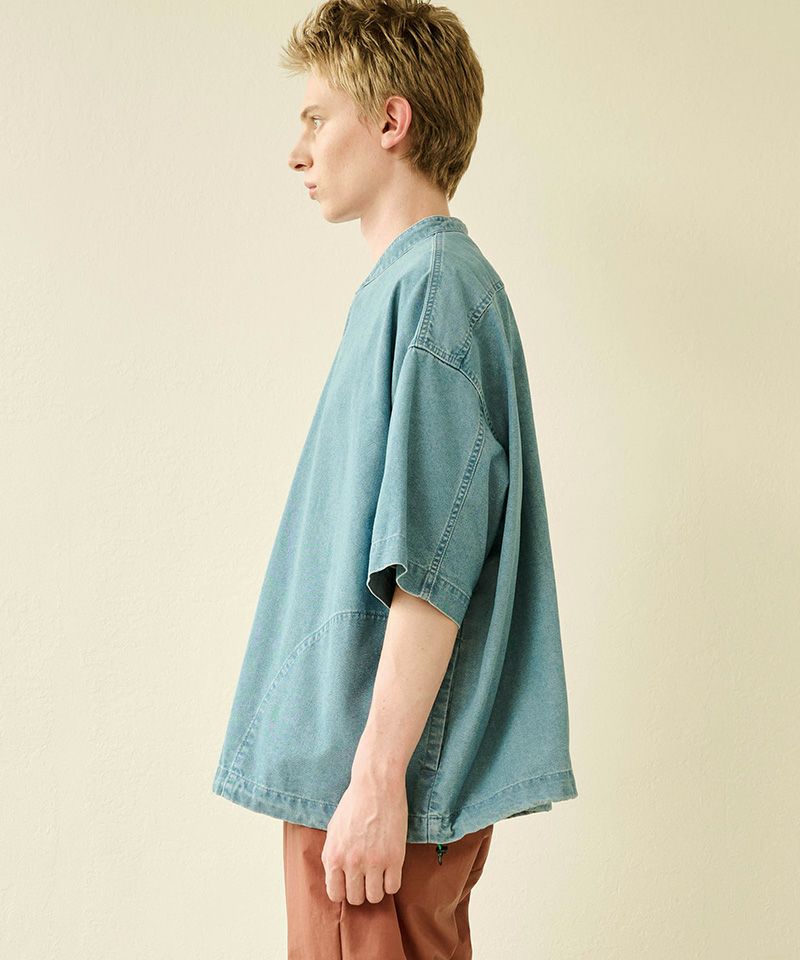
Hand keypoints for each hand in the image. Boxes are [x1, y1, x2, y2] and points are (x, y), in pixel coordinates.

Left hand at [321, 772, 407, 904]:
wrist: (376, 785)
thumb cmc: (354, 803)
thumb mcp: (333, 829)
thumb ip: (332, 855)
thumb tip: (335, 876)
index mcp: (334, 856)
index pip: (335, 894)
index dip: (344, 891)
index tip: (351, 883)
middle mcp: (352, 863)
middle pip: (356, 898)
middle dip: (361, 890)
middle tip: (367, 876)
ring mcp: (374, 862)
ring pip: (375, 897)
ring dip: (377, 888)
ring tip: (379, 873)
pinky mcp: (394, 857)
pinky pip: (393, 887)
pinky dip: (392, 882)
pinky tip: (391, 869)